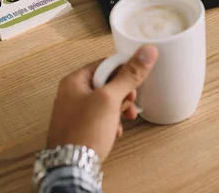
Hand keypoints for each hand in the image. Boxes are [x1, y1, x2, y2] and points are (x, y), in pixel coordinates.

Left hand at [46, 45, 157, 161]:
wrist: (72, 167)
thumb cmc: (84, 132)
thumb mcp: (110, 98)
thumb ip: (129, 75)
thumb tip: (146, 52)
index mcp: (74, 81)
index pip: (105, 64)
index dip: (123, 70)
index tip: (136, 78)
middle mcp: (72, 94)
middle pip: (107, 83)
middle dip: (123, 93)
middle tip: (130, 101)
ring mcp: (75, 112)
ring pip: (106, 101)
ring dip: (120, 108)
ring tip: (126, 117)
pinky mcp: (81, 127)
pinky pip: (101, 117)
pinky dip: (112, 121)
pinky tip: (115, 130)